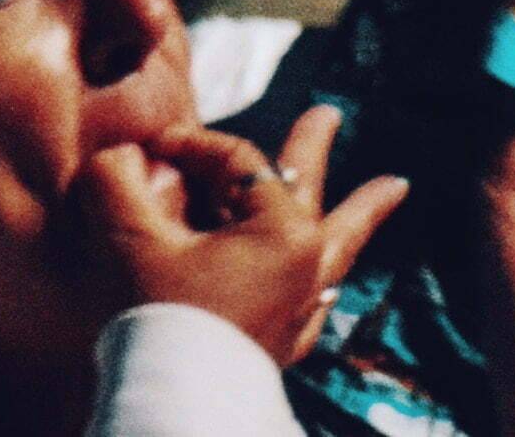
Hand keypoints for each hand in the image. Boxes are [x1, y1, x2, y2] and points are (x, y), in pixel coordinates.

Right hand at [72, 107, 407, 366]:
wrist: (176, 401)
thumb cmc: (159, 315)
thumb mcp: (128, 235)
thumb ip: (118, 178)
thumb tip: (126, 158)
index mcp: (282, 231)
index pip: (237, 162)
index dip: (193, 144)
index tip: (154, 148)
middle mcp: (306, 264)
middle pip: (308, 189)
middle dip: (313, 146)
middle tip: (330, 113)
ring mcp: (302, 305)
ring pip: (339, 247)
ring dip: (362, 213)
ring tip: (396, 185)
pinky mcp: (286, 341)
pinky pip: (321, 299)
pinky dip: (329, 278)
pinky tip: (336, 275)